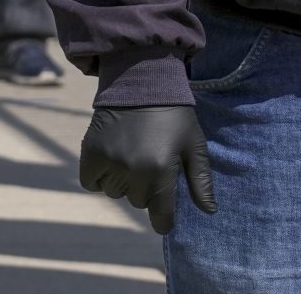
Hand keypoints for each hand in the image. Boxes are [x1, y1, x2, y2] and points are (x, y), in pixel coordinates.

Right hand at [79, 105, 215, 235]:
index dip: (164, 220)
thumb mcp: (194, 145)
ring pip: (115, 193)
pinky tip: (111, 159)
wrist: (140, 81)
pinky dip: (99, 177)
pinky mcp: (90, 153)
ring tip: (131, 157)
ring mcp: (110, 162)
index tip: (164, 217)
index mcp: (161, 171)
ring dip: (123, 182)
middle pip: (138, 202)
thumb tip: (209, 212)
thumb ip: (201, 181)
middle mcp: (134, 171)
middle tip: (150, 162)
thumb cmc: (173, 114)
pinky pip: (92, 182)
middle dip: (146, 189)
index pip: (161, 217)